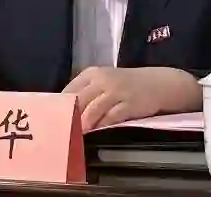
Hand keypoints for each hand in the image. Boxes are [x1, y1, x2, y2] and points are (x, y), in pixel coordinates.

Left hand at [62, 66, 199, 130]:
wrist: (158, 83)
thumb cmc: (126, 85)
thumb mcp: (105, 82)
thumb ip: (87, 93)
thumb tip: (65, 112)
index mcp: (93, 73)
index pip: (70, 89)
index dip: (59, 106)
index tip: (51, 120)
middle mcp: (102, 80)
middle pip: (79, 101)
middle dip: (68, 118)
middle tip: (59, 132)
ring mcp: (116, 91)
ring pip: (93, 110)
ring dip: (82, 125)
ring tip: (74, 136)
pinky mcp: (129, 104)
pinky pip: (111, 117)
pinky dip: (101, 127)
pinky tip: (96, 134)